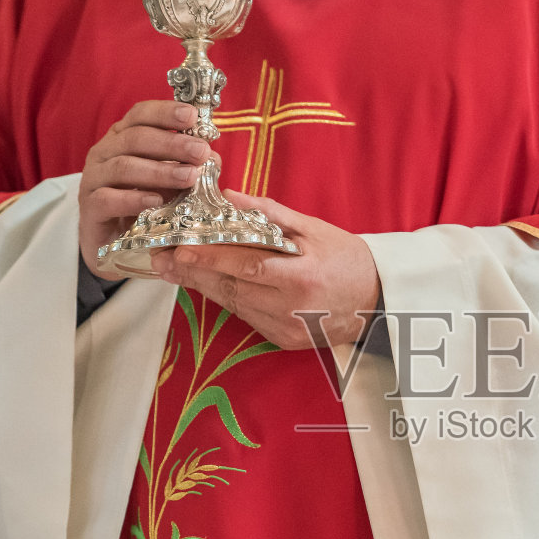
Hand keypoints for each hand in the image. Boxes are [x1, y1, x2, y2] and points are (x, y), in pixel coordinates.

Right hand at [79, 101, 209, 278]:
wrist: (111, 243)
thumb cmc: (141, 204)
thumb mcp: (167, 182)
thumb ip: (187, 166)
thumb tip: (212, 157)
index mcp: (122, 138)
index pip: (140, 115)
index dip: (165, 112)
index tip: (193, 116)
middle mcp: (104, 153)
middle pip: (135, 138)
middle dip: (171, 143)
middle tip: (200, 151)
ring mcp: (94, 179)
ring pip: (123, 167)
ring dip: (159, 171)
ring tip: (189, 177)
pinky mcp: (90, 207)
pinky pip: (108, 199)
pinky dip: (134, 198)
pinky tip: (156, 200)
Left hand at [151, 191, 380, 349]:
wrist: (378, 299)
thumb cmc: (347, 258)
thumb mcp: (313, 229)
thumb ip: (269, 213)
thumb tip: (229, 196)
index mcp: (302, 279)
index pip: (246, 267)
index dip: (210, 258)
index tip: (180, 248)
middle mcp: (291, 309)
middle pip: (231, 288)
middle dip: (193, 272)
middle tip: (161, 258)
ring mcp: (286, 329)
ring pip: (233, 304)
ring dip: (203, 285)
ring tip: (175, 268)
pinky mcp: (283, 341)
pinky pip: (246, 316)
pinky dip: (226, 298)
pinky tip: (208, 283)